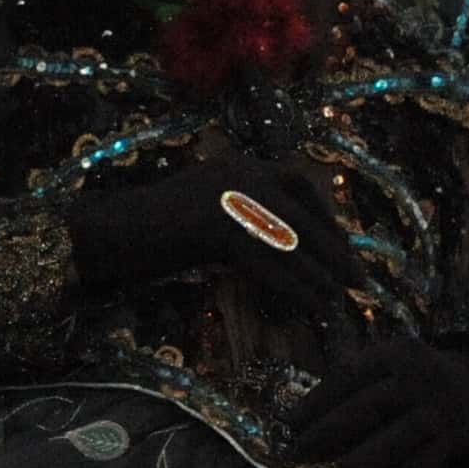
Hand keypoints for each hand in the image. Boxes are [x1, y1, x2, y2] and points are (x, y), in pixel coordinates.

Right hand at [67, 158, 360, 325]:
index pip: (299, 183)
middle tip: (358, 277)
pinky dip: (292, 284)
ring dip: (318, 272)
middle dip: (334, 247)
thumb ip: (245, 215)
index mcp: (239, 164)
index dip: (327, 217)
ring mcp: (227, 197)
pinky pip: (266, 261)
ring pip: (288, 239)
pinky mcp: (216, 226)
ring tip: (337, 297)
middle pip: (301, 212)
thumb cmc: (153, 229)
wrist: (110, 233)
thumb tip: (288, 243)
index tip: (344, 247)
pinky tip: (308, 303)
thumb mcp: (208, 210)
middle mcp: (239, 173)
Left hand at [290, 336, 468, 467]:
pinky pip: (425, 464)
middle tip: (299, 452)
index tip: (289, 423)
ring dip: (363, 459)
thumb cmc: (414, 377)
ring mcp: (436, 410)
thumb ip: (352, 377)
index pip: (347, 377)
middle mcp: (416, 379)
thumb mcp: (387, 361)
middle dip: (328, 432)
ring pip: (396, 437)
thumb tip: (302, 414)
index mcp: (393, 354)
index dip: (316, 401)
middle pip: (367, 407)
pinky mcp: (453, 438)